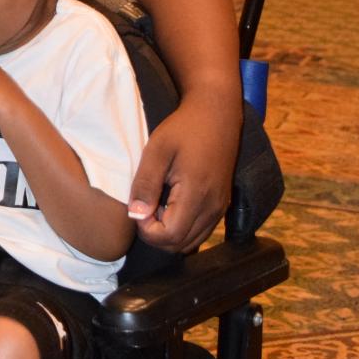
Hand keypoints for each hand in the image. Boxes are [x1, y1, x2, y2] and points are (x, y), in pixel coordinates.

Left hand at [128, 93, 240, 252]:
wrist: (216, 112)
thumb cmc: (184, 128)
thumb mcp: (156, 151)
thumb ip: (145, 185)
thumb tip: (136, 216)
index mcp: (197, 194)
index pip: (169, 236)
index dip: (147, 230)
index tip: (139, 207)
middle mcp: (214, 207)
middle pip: (179, 245)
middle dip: (155, 234)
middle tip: (145, 206)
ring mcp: (220, 207)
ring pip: (190, 242)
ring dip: (168, 233)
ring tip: (157, 204)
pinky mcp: (222, 205)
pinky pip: (200, 232)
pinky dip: (182, 229)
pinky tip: (170, 205)